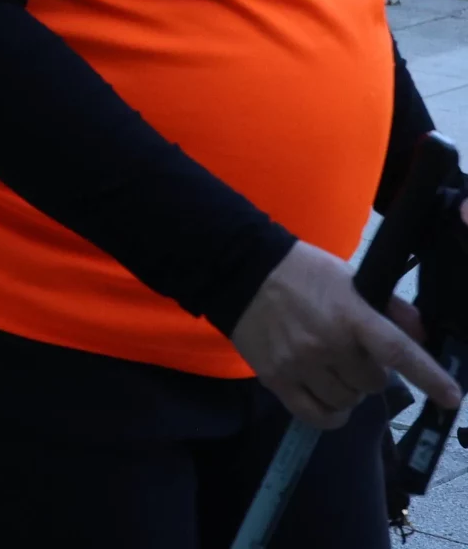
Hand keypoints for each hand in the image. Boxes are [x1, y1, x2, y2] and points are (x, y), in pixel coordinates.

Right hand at [231, 240, 460, 426]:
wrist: (240, 271)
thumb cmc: (300, 272)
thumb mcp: (349, 277)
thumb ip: (388, 306)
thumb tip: (419, 334)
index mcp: (349, 314)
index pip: (397, 351)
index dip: (429, 376)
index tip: (451, 397)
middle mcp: (327, 343)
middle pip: (372, 383)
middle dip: (371, 374)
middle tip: (355, 357)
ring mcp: (300, 363)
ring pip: (347, 400)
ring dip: (350, 392)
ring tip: (337, 373)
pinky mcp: (277, 378)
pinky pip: (315, 415)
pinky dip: (331, 416)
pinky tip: (332, 404)